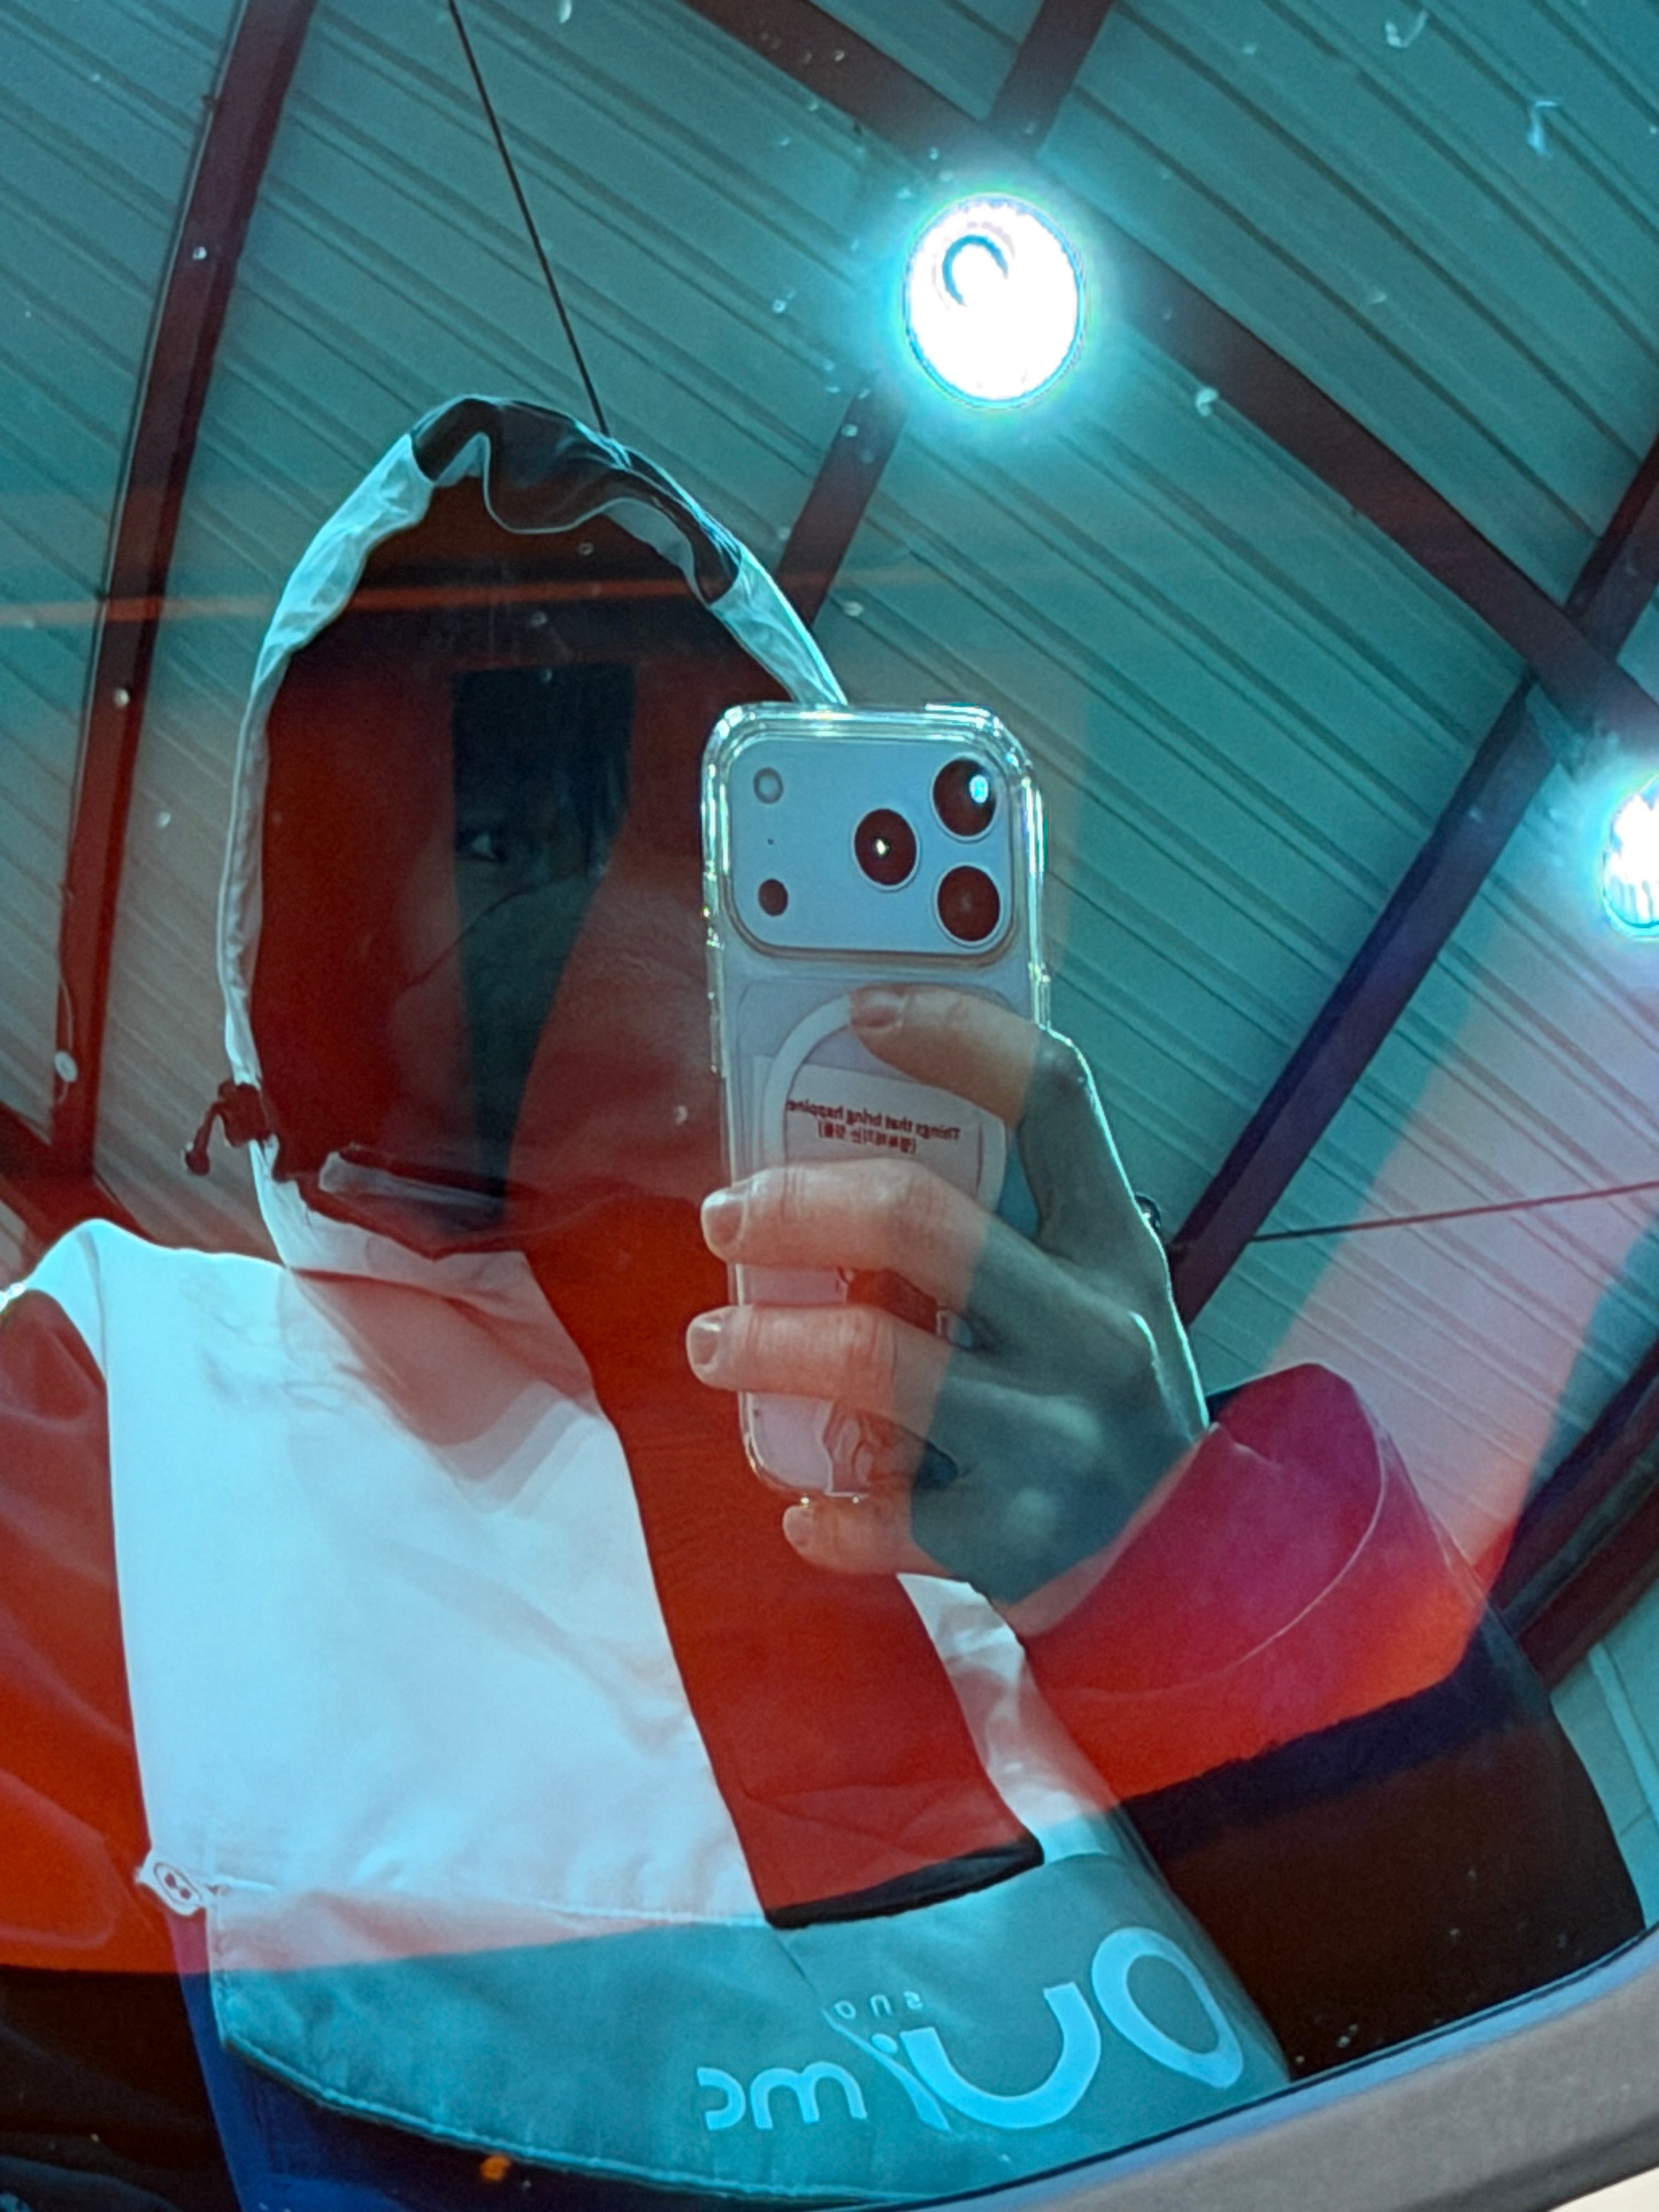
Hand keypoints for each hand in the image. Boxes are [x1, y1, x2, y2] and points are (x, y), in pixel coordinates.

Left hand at [685, 986, 1208, 1607]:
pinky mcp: (1011, 1541)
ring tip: (716, 1345)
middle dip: (794, 1207)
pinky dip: (818, 1504)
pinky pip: (873, 1508)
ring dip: (766, 1345)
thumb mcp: (1093, 1296)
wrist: (1193, 1573)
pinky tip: (802, 1497)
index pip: (1051, 1098)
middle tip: (726, 1217)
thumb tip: (839, 1146)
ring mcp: (1056, 1442)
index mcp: (1117, 1250)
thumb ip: (1005, 1227)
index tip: (863, 1013)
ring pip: (870, 1361)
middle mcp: (1096, 1333)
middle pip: (918, 1222)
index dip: (956, 1035)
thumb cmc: (1100, 1403)